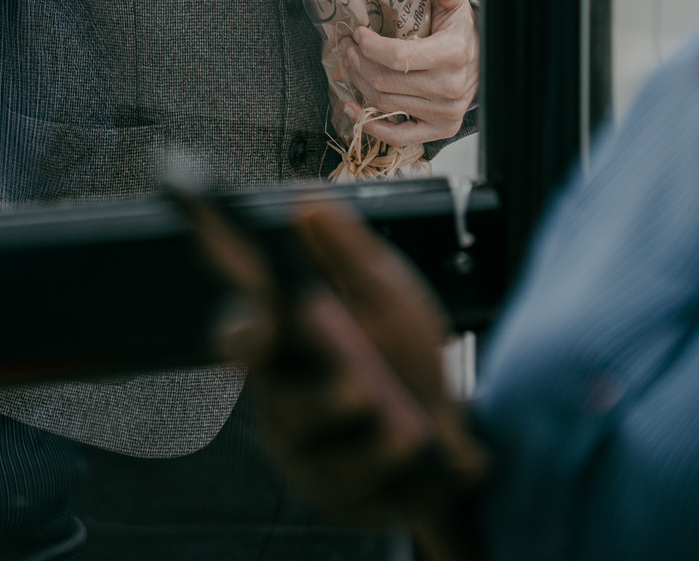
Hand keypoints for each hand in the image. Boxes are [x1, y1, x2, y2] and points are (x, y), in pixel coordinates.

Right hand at [197, 196, 485, 557]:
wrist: (457, 432)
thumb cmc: (406, 355)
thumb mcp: (387, 294)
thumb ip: (346, 250)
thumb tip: (305, 200)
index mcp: (284, 348)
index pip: (241, 336)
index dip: (246, 325)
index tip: (269, 311)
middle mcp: (282, 403)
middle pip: (278, 398)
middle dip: (315, 391)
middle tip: (356, 383)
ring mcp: (305, 458)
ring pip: (320, 447)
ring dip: (365, 433)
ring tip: (403, 426)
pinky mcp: (334, 499)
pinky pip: (354, 484)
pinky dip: (390, 462)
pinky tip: (418, 448)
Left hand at [340, 0, 477, 145]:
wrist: (484, 65)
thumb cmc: (463, 35)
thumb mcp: (457, 8)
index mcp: (452, 55)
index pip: (398, 57)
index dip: (370, 46)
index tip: (358, 34)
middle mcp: (449, 88)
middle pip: (385, 81)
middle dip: (359, 62)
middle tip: (349, 47)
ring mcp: (444, 112)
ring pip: (385, 103)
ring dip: (360, 84)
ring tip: (351, 66)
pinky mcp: (439, 129)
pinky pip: (398, 135)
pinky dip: (372, 126)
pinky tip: (353, 109)